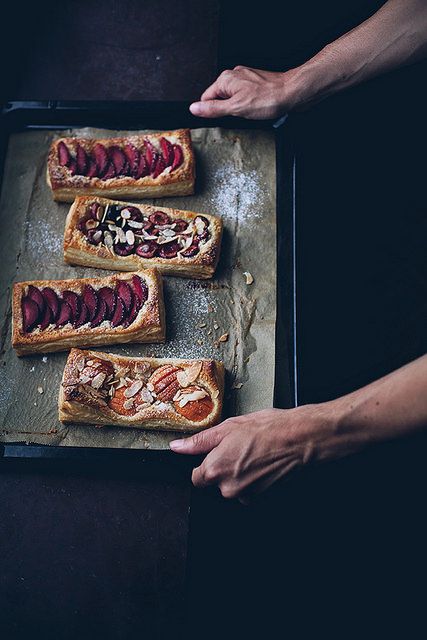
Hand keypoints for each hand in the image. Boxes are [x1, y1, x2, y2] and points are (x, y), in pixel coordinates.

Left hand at [170, 405, 359, 501]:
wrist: (300, 439)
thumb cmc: (267, 429)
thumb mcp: (228, 427)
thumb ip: (199, 441)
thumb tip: (178, 447)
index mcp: (215, 469)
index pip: (197, 477)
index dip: (206, 463)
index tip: (217, 453)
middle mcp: (228, 488)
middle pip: (216, 483)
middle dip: (224, 467)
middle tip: (240, 448)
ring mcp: (247, 495)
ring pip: (234, 487)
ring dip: (240, 474)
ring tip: (255, 454)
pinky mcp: (263, 498)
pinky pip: (251, 490)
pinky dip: (255, 479)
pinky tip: (264, 463)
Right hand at [189, 65, 305, 119]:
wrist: (291, 93)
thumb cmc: (267, 99)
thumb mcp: (235, 108)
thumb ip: (213, 109)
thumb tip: (194, 108)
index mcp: (225, 79)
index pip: (206, 98)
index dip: (212, 111)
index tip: (222, 118)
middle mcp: (234, 75)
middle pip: (220, 99)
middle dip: (227, 110)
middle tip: (240, 115)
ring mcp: (245, 78)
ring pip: (233, 99)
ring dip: (240, 109)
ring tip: (252, 111)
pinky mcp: (255, 83)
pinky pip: (245, 97)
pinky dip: (249, 105)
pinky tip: (258, 109)